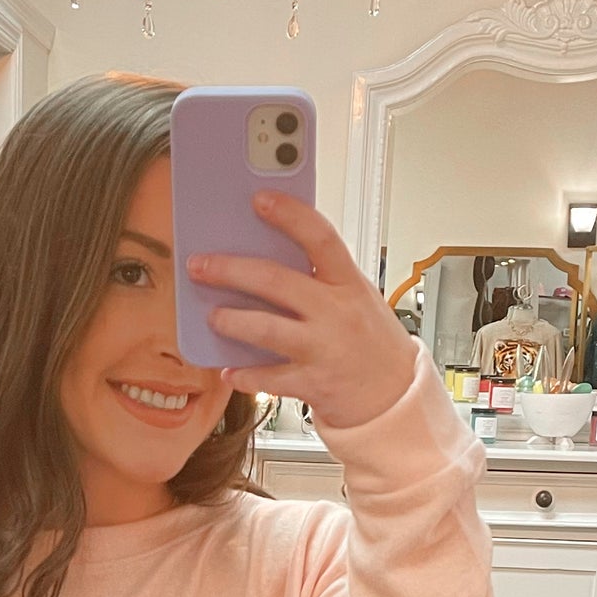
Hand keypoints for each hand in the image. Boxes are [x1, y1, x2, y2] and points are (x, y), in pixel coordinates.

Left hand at [190, 190, 417, 431]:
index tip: (260, 200)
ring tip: (212, 316)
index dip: (289, 215)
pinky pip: (269, 379)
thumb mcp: (356, 299)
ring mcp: (324, 349)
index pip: (319, 238)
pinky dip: (245, 375)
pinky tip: (230, 370)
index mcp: (348, 283)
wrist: (396, 396)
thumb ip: (322, 280)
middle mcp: (336, 312)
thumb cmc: (372, 342)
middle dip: (231, 270)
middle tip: (201, 265)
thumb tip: (268, 257)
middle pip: (276, 281)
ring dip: (231, 321)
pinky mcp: (313, 384)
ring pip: (266, 329)